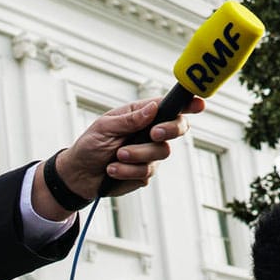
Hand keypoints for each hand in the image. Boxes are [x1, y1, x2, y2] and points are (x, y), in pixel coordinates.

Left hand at [32, 96, 206, 217]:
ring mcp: (149, 154)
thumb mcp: (105, 127)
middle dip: (168, 130)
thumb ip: (130, 119)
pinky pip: (146, 172)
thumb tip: (153, 108)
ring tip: (115, 157)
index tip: (199, 104)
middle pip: (177, 129)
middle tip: (152, 133)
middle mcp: (150, 132)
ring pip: (160, 153)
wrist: (80, 175)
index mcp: (141, 115)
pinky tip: (112, 170)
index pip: (169, 106)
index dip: (188, 105)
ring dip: (136, 156)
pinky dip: (127, 172)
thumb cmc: (90, 145)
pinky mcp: (144, 173)